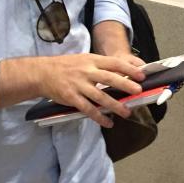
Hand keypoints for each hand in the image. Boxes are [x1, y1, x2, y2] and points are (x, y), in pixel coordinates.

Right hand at [0, 53, 144, 127]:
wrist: (42, 73)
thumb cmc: (65, 66)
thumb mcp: (83, 59)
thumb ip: (99, 65)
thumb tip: (120, 73)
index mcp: (91, 60)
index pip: (114, 63)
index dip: (129, 69)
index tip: (141, 75)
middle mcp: (86, 72)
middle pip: (110, 78)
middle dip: (125, 85)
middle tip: (138, 91)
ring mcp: (79, 85)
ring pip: (100, 97)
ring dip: (115, 106)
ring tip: (127, 112)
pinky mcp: (71, 98)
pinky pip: (88, 109)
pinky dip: (99, 117)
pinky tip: (108, 123)